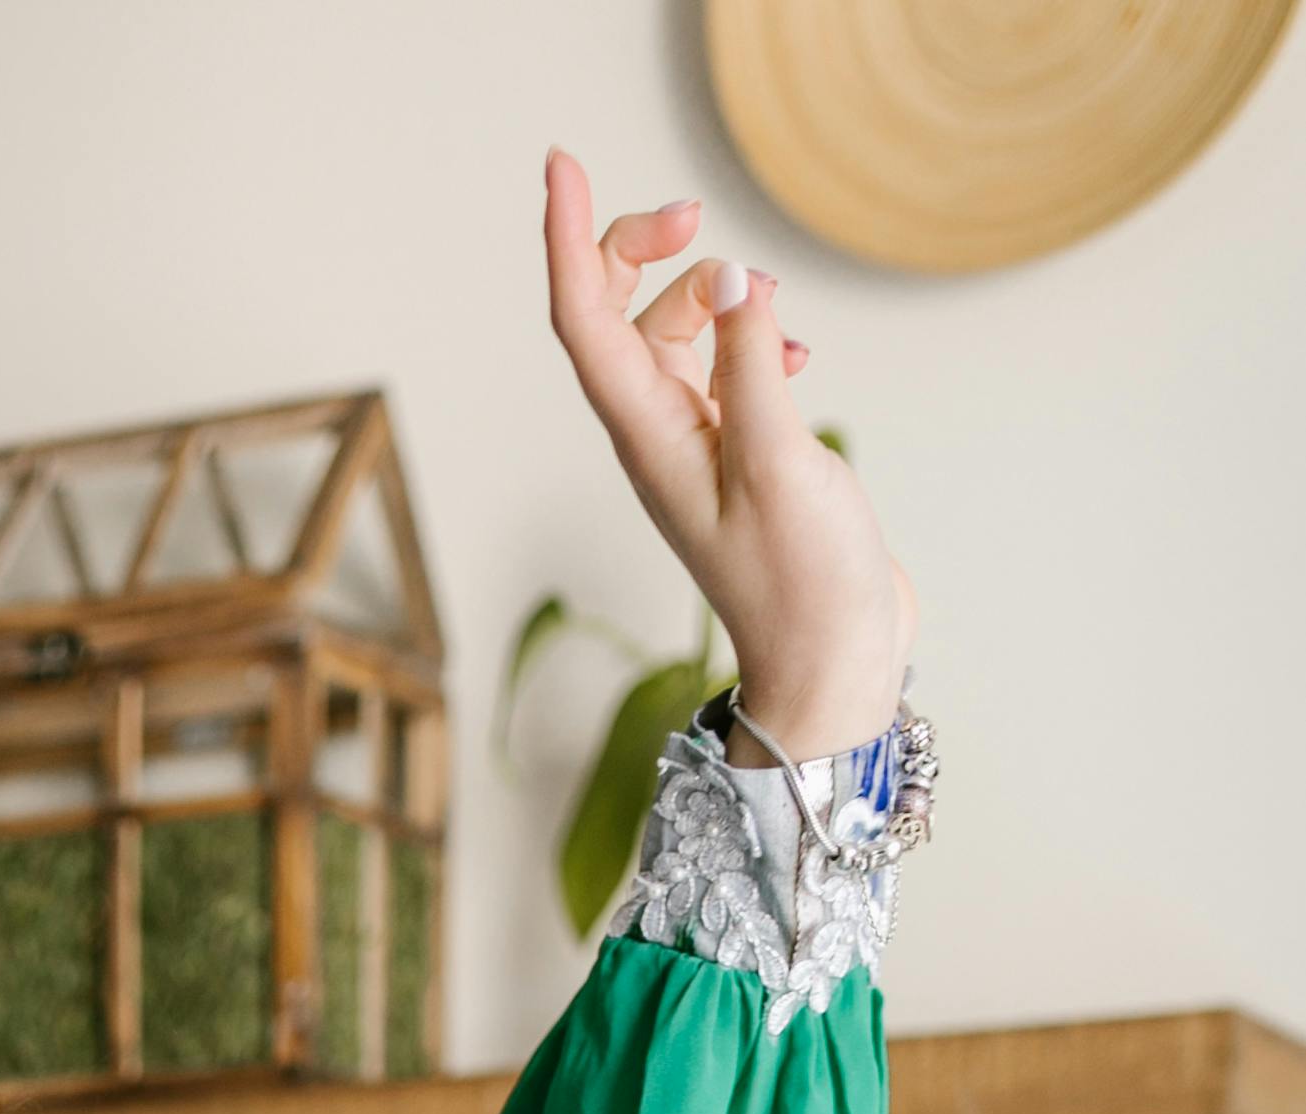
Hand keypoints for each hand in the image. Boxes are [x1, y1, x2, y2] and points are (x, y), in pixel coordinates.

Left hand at [543, 148, 913, 757]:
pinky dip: (751, 338)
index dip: (568, 238)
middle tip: (695, 209)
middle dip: (644, 248)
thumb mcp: (780, 460)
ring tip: (774, 299)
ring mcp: (697, 448)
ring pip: (674, 337)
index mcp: (647, 438)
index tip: (561, 164)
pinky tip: (798, 345)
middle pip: (618, 316)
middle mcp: (657, 438)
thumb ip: (749, 362)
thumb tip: (724, 278)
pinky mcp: (739, 458)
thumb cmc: (804, 585)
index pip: (585, 319)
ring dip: (713, 296)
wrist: (833, 667)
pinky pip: (722, 371)